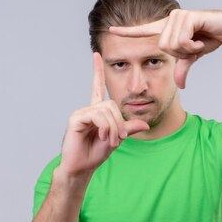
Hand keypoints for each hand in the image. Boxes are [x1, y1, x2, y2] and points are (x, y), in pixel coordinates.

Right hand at [57, 52, 149, 176]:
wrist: (82, 167)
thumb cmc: (95, 153)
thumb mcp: (117, 139)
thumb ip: (128, 129)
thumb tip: (145, 125)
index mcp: (96, 111)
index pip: (97, 86)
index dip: (97, 71)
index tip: (96, 54)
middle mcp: (88, 109)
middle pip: (111, 104)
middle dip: (119, 123)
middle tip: (119, 139)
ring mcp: (80, 113)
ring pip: (106, 110)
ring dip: (114, 128)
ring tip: (111, 141)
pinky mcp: (76, 119)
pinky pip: (97, 116)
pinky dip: (105, 127)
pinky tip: (103, 136)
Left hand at [108, 9, 221, 88]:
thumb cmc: (209, 39)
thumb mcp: (192, 57)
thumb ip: (182, 69)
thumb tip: (180, 85)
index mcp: (166, 29)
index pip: (143, 31)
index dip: (127, 32)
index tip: (111, 30)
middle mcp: (169, 20)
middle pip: (162, 47)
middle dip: (180, 53)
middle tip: (193, 47)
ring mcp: (177, 16)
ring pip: (171, 45)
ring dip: (187, 50)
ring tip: (198, 41)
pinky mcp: (187, 16)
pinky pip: (181, 41)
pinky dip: (193, 46)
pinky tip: (201, 39)